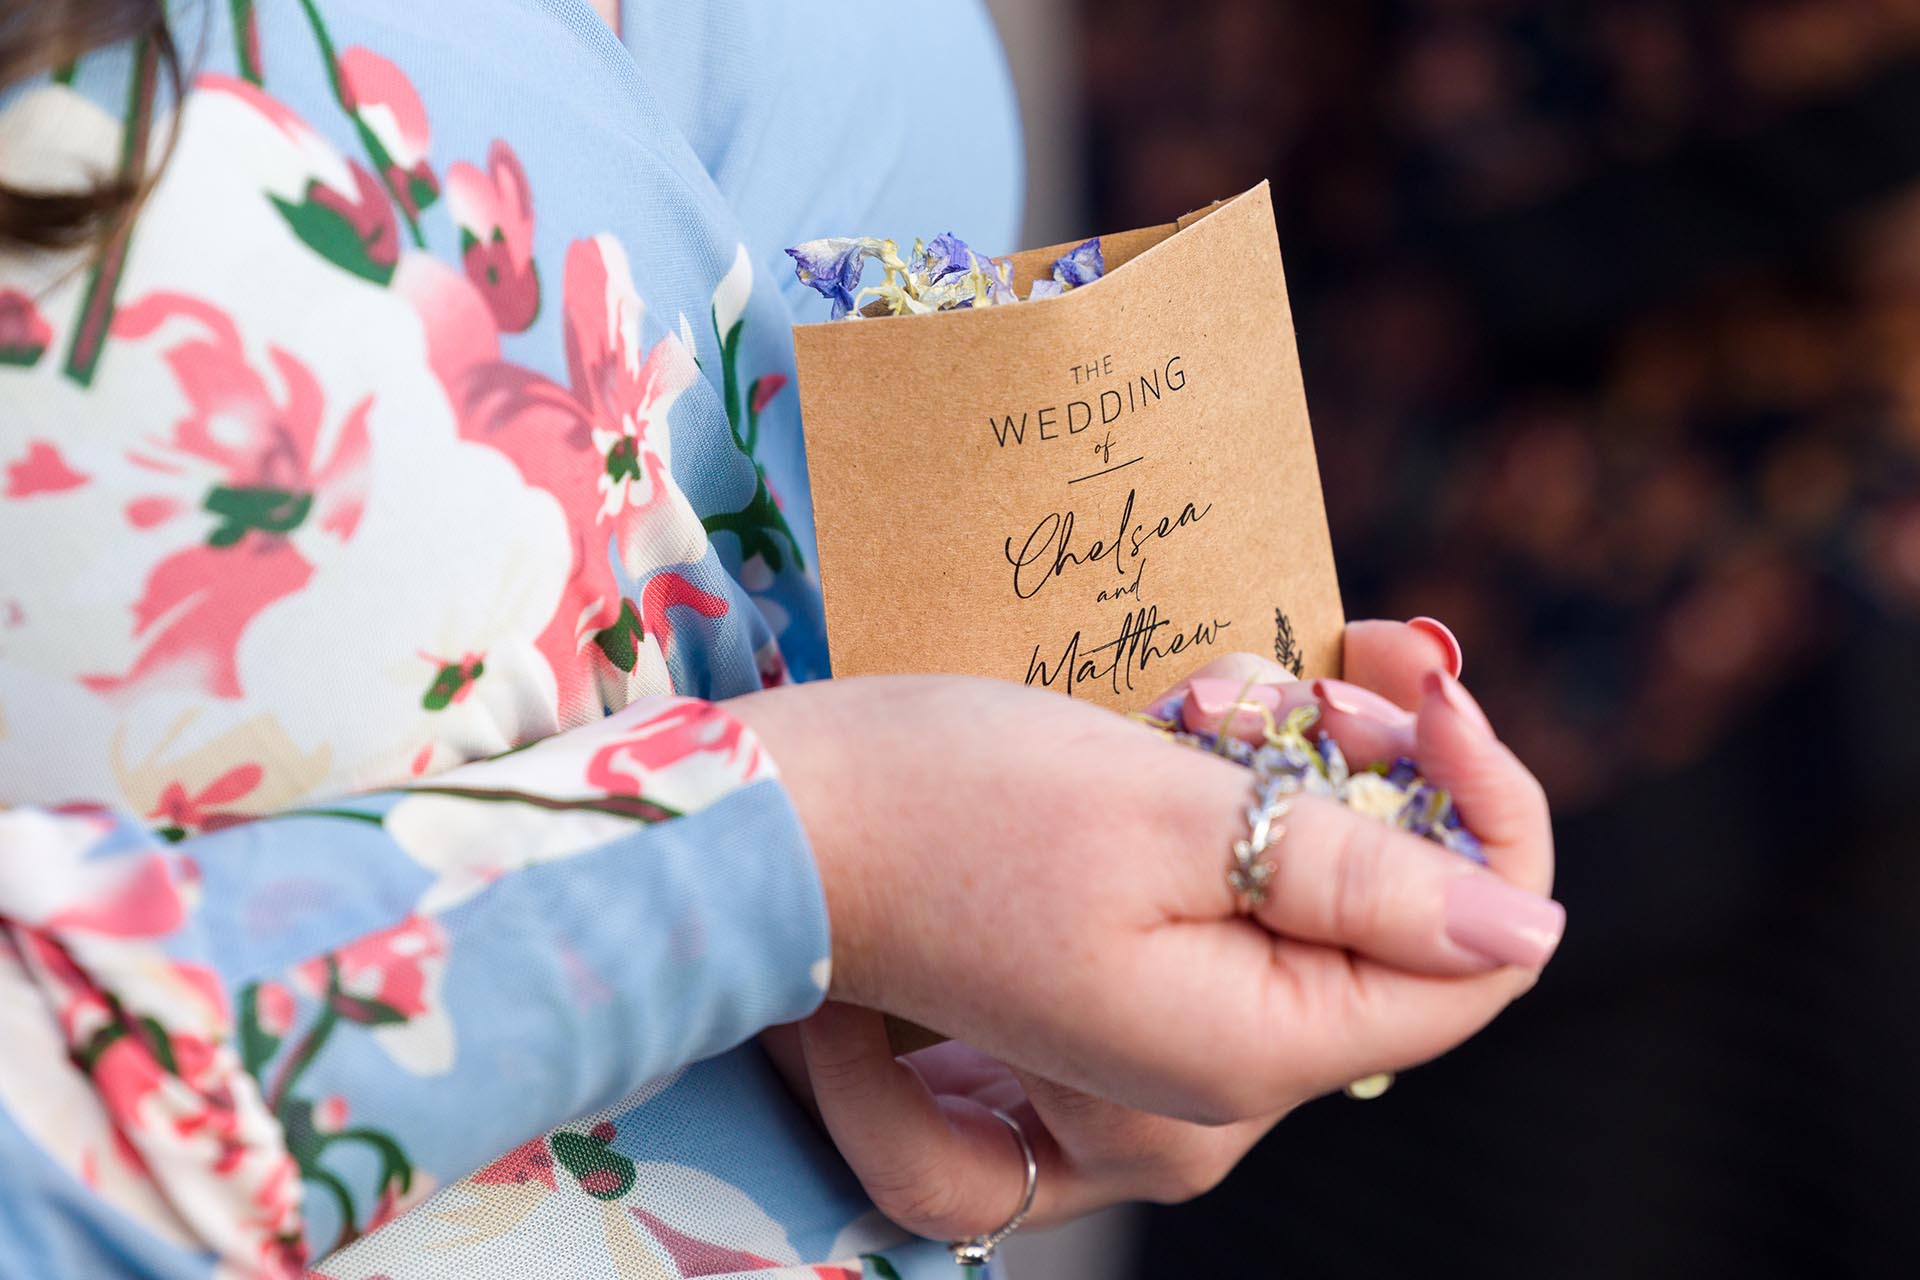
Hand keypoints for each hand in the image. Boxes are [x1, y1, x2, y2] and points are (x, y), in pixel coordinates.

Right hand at [731, 619, 1560, 1234]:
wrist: (765, 826)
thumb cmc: (940, 806)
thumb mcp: (1162, 812)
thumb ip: (1352, 881)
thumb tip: (1525, 928)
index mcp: (1241, 1052)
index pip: (1473, 960)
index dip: (1482, 807)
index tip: (1418, 681)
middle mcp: (1212, 1088)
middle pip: (1395, 930)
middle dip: (1370, 774)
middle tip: (1302, 664)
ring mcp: (1159, 1062)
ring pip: (1315, 909)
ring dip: (1290, 781)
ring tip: (1204, 696)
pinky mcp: (1116, 1013)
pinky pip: (1239, 920)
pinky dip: (1230, 822)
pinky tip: (1170, 747)